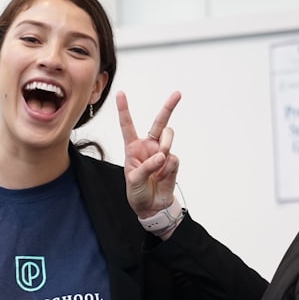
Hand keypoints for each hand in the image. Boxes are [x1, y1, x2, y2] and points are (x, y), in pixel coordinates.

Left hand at [116, 90, 181, 218]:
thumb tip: (162, 156)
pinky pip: (173, 158)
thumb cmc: (137, 192)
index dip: (124, 109)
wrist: (152, 206)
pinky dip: (167, 169)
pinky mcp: (172, 162)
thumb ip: (147, 167)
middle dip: (169, 107)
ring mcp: (162, 152)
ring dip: (165, 146)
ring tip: (160, 162)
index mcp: (133, 147)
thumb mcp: (134, 180)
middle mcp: (148, 146)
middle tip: (177, 94)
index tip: (120, 93)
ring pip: (168, 137)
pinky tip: (161, 177)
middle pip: (159, 122)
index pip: (128, 125)